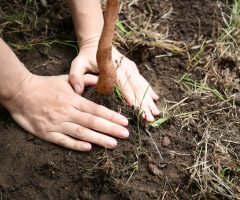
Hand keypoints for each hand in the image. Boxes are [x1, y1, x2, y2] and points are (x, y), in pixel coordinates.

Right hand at [4, 74, 128, 150]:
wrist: (20, 92)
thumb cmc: (45, 85)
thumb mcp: (65, 79)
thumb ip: (85, 80)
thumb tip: (101, 79)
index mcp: (73, 100)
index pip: (97, 109)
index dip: (112, 117)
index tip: (124, 122)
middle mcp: (67, 112)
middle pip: (92, 122)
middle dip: (110, 129)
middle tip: (125, 135)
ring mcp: (57, 123)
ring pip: (81, 133)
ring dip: (98, 139)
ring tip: (113, 144)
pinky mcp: (46, 133)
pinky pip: (63, 141)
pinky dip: (75, 145)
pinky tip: (88, 149)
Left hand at [69, 45, 159, 120]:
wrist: (97, 41)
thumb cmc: (86, 56)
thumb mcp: (77, 64)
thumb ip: (75, 76)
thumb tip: (77, 90)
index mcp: (112, 67)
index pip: (122, 83)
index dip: (129, 95)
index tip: (134, 107)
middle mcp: (125, 67)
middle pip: (135, 87)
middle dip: (143, 103)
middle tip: (149, 117)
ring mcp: (131, 68)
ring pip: (142, 85)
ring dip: (149, 100)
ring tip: (155, 113)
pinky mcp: (133, 69)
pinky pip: (143, 81)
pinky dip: (149, 91)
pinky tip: (156, 99)